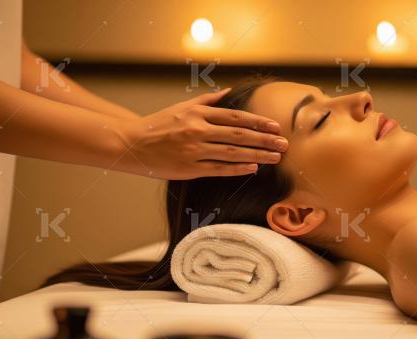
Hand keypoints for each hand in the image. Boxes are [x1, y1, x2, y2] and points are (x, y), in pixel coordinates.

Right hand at [112, 88, 288, 179]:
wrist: (132, 144)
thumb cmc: (159, 125)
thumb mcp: (183, 107)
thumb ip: (208, 100)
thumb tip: (230, 92)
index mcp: (198, 113)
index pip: (235, 117)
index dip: (258, 122)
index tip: (275, 127)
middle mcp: (198, 130)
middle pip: (239, 135)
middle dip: (265, 140)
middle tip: (284, 145)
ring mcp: (193, 150)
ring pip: (232, 153)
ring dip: (257, 155)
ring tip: (275, 158)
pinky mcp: (188, 169)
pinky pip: (218, 169)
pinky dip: (237, 168)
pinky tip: (253, 168)